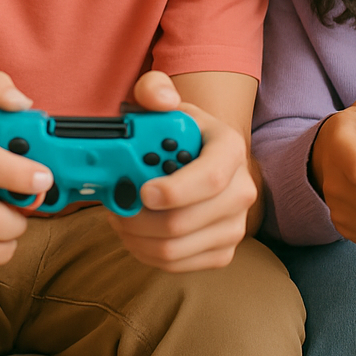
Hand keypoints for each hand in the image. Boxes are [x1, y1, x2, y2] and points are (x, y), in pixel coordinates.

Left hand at [105, 71, 256, 271]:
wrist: (197, 157)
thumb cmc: (176, 130)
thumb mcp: (162, 99)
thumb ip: (154, 89)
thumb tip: (161, 101)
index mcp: (230, 149)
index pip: (210, 179)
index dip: (174, 191)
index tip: (141, 191)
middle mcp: (241, 190)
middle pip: (184, 222)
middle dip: (137, 219)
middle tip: (113, 205)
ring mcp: (235, 225)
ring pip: (174, 249)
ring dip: (135, 238)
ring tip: (120, 217)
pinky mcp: (222, 252)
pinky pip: (177, 266)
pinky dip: (146, 254)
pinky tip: (137, 233)